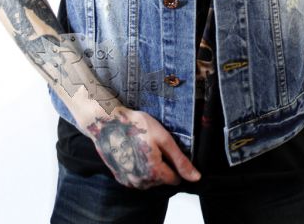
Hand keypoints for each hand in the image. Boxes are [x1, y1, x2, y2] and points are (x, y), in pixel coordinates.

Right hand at [83, 106, 201, 189]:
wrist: (107, 122)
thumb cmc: (136, 125)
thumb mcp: (163, 138)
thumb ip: (180, 160)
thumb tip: (196, 177)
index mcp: (154, 173)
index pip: (175, 178)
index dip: (174, 163)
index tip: (166, 148)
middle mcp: (141, 182)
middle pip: (161, 179)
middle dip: (161, 164)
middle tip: (152, 144)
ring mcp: (129, 181)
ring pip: (149, 180)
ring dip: (149, 167)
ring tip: (142, 146)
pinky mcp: (120, 177)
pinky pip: (136, 177)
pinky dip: (137, 167)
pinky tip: (133, 151)